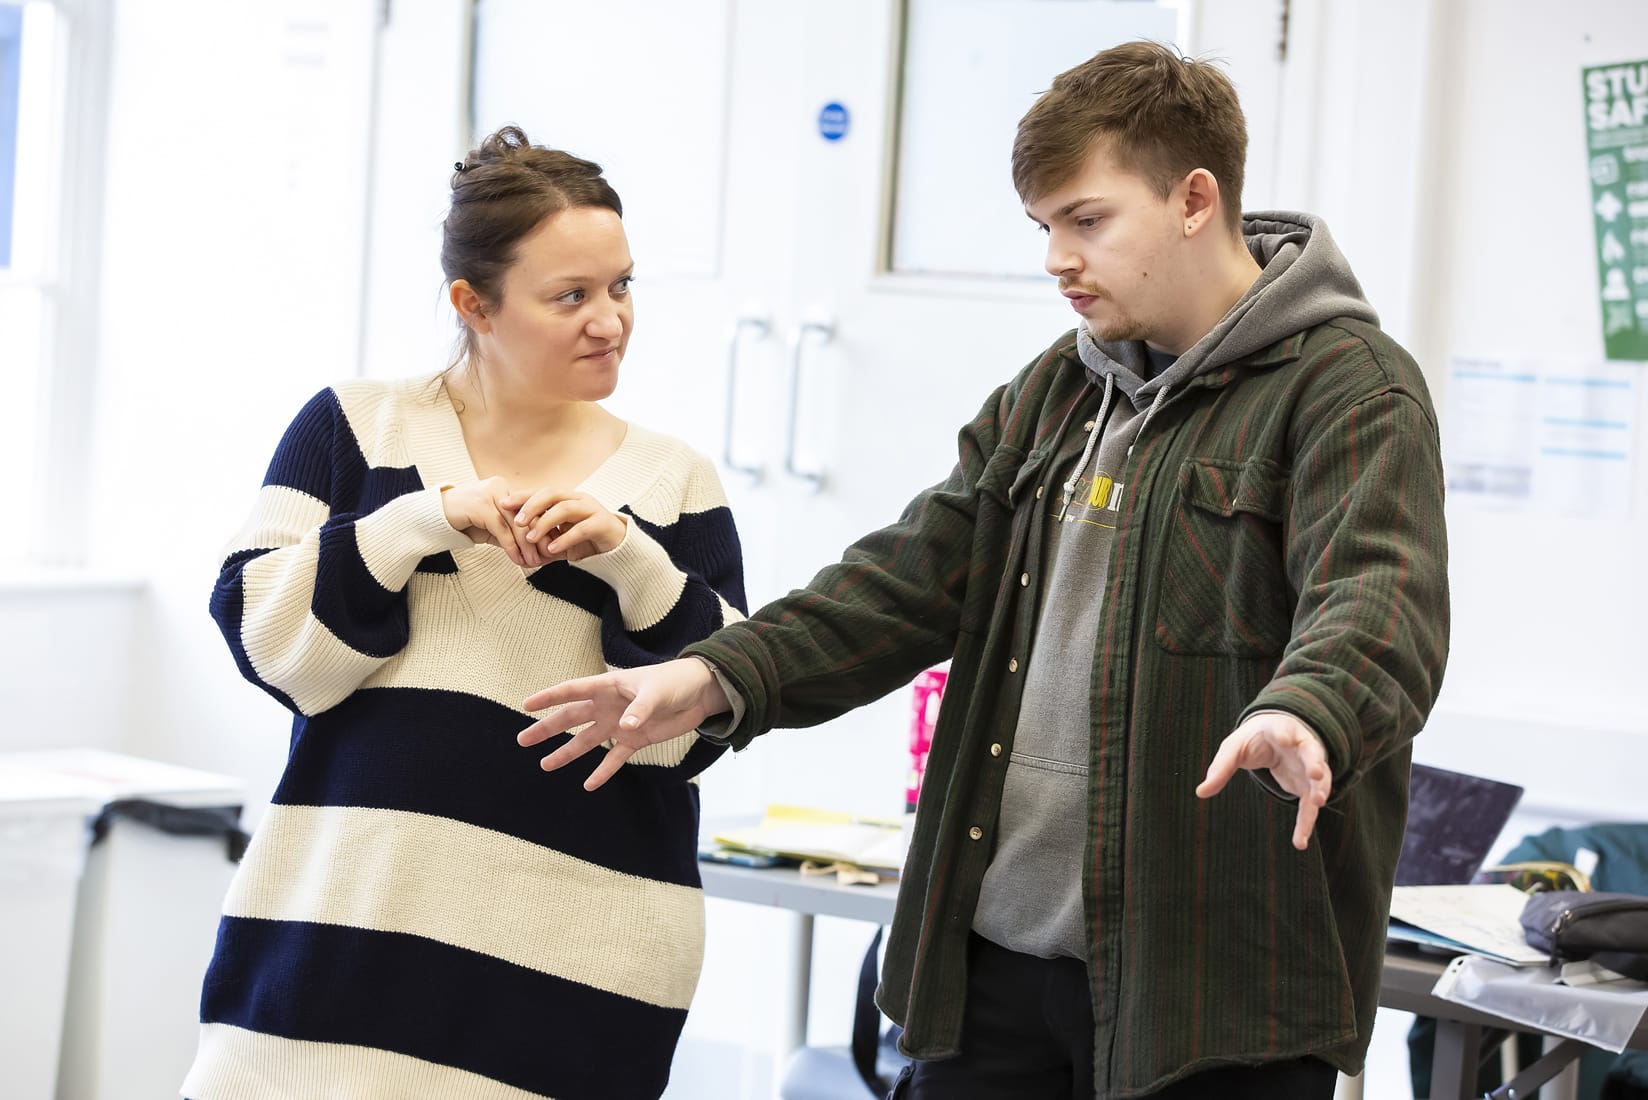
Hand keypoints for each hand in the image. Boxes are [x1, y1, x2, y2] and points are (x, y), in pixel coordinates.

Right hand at [441, 477, 538, 566]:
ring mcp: (490, 495)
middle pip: (527, 516)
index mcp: (507, 490)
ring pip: (516, 524)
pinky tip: (517, 559)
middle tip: (544, 559)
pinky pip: (501, 529)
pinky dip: (511, 547)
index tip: (550, 548)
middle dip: (538, 540)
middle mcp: (501, 489)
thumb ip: (512, 534)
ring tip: (532, 563)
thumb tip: (535, 550)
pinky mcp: (480, 505)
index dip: (543, 529)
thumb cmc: (466, 521)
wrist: (435, 516)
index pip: (532, 510)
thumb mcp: (493, 528)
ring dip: (526, 546)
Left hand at [502, 489, 626, 562]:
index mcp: (567, 499)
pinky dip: (565, 538)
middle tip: (517, 521)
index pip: (542, 492)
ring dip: (545, 522)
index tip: (504, 504)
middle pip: (552, 494)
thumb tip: (521, 556)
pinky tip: (552, 549)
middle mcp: (579, 500)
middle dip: (532, 506)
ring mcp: (592, 509)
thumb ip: (544, 545)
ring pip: (565, 508)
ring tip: (531, 538)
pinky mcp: (603, 523)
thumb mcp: (561, 543)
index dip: (523, 496)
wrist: (618, 548)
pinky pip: (582, 528)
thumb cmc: (588, 542)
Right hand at [519, 658, 730, 789]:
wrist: (699, 693)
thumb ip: (640, 708)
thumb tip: (625, 727)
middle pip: (571, 718)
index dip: (549, 697)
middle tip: (523, 740)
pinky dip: (603, 771)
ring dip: (567, 753)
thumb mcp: (656, 692)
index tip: (526, 705)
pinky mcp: (635, 740)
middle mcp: (608, 706)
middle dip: (547, 729)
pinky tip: (588, 785)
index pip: (572, 691)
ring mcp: (619, 724)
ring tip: (546, 765)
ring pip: (587, 741)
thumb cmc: (675, 681)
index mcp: (608, 686)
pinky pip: (614, 758)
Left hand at [1196, 712, 1331, 850]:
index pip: (1284, 729)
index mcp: (1280, 730)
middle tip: (1316, 773)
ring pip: (1319, 780)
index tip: (1285, 739)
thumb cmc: (1253, 740)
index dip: (1285, 734)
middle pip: (1312, 752)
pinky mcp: (1310, 786)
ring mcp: (1310, 767)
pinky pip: (1310, 805)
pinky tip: (1299, 841)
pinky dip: (1306, 822)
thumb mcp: (1233, 748)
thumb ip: (1220, 768)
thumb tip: (1200, 793)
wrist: (1276, 738)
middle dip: (1315, 762)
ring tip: (1318, 802)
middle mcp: (1301, 746)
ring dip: (1320, 790)